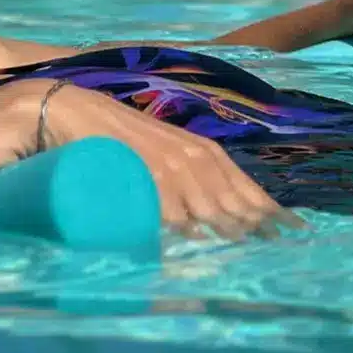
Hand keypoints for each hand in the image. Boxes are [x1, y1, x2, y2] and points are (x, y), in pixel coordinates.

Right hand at [23, 81, 300, 240]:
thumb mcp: (147, 149)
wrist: (60, 107)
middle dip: (256, 217)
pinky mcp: (132, 167)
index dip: (263, 202)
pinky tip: (198, 238)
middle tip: (282, 243)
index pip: (235, 177)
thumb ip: (170, 171)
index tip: (292, 226)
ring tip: (250, 245)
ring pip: (201, 197)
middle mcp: (179, 149)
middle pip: (226, 190)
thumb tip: (192, 214)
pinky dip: (181, 219)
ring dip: (226, 223)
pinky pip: (161, 197)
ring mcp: (156, 158)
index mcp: (187, 145)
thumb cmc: (105, 132)